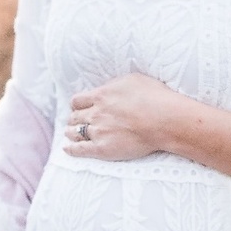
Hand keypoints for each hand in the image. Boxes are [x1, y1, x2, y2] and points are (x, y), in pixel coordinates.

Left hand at [63, 73, 178, 161]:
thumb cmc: (154, 98)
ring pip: (75, 132)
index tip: (79, 108)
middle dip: (74, 119)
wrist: (163, 120)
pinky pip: (81, 150)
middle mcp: (96, 113)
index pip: (78, 100)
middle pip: (75, 117)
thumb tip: (109, 89)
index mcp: (101, 96)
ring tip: (70, 134)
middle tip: (75, 122)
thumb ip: (115, 85)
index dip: (77, 105)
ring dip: (71, 133)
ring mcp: (98, 131)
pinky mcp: (102, 148)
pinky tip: (67, 149)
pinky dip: (72, 149)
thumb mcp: (132, 80)